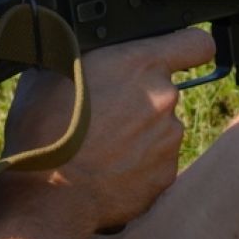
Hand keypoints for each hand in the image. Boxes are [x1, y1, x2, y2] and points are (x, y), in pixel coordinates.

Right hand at [5, 26, 213, 232]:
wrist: (48, 196)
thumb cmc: (43, 131)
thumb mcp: (49, 73)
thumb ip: (81, 57)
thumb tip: (79, 52)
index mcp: (139, 64)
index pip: (195, 43)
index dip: (187, 47)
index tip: (177, 54)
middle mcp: (163, 99)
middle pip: (164, 90)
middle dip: (139, 98)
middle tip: (104, 113)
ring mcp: (169, 139)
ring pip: (160, 128)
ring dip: (138, 133)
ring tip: (101, 147)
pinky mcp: (166, 175)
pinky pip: (156, 162)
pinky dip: (137, 164)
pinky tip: (106, 170)